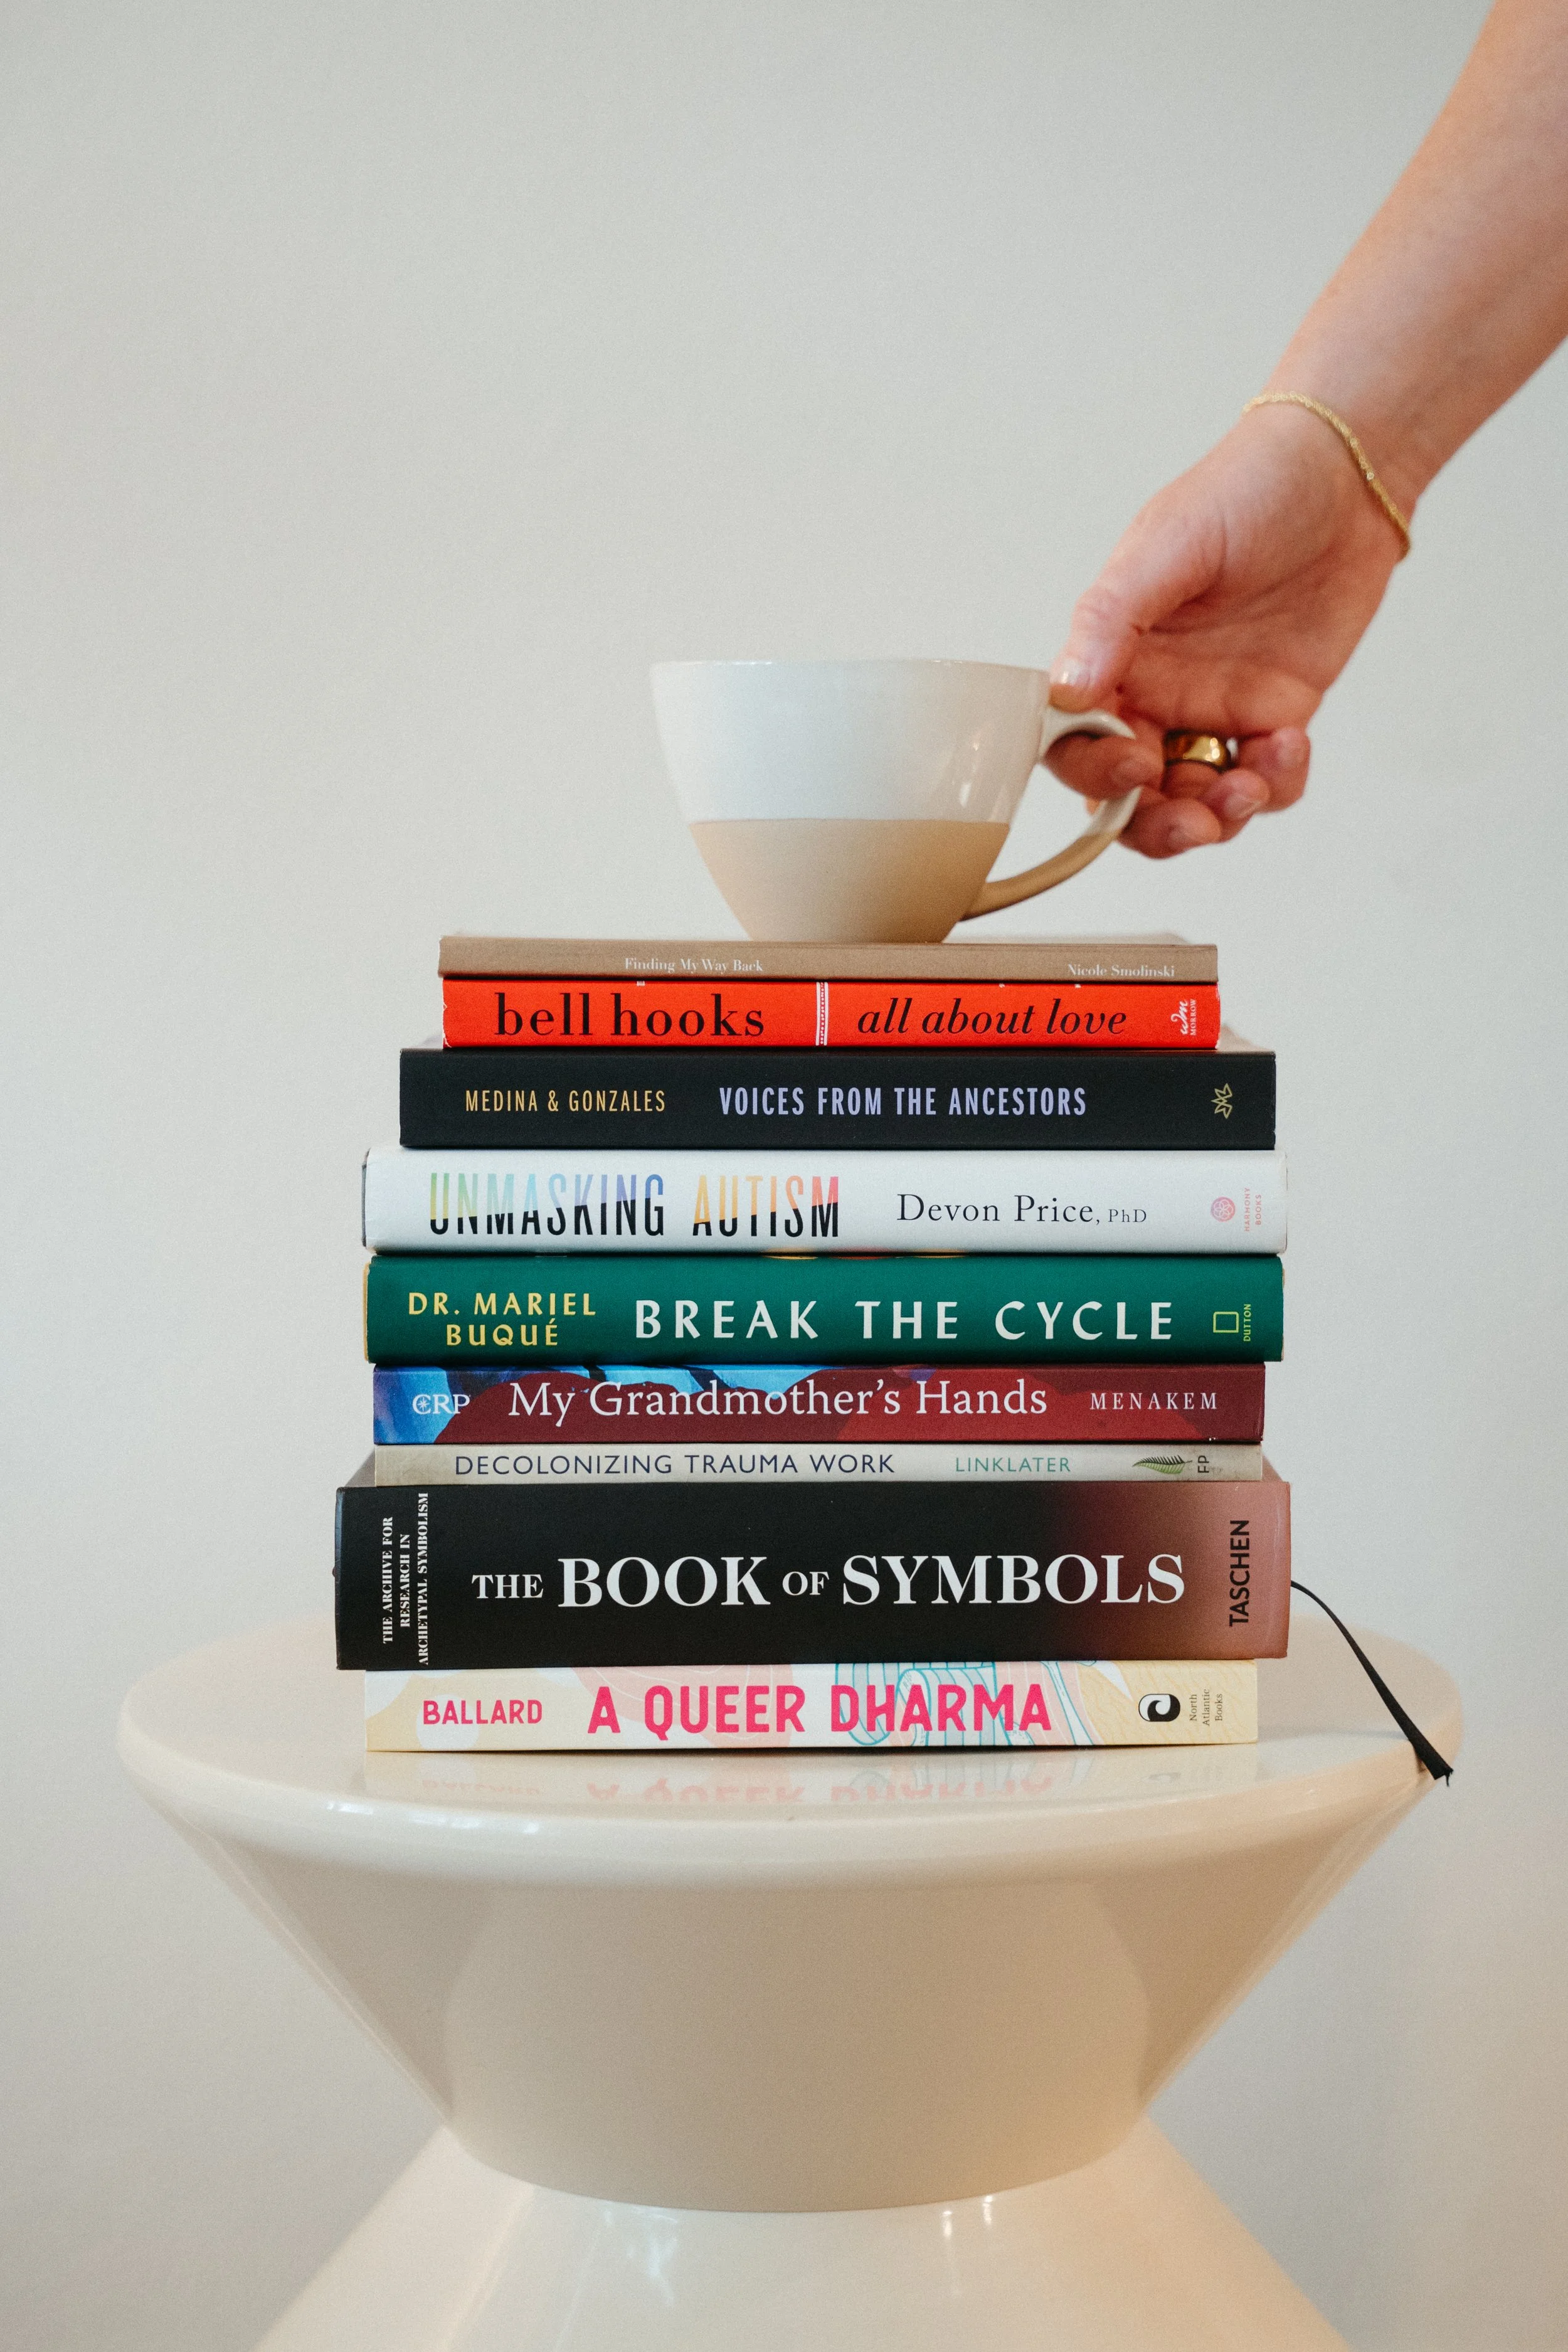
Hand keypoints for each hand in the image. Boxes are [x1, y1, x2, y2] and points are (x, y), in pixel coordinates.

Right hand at [1045, 400, 1409, 855]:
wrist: (1344, 477)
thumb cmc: (1245, 491)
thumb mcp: (1166, 547)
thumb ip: (1110, 620)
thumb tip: (1066, 693)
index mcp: (1113, 659)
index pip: (1079, 743)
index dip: (1099, 774)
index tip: (1139, 763)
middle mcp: (1156, 696)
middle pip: (1133, 797)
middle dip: (1160, 826)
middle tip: (1198, 823)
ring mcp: (1215, 711)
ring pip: (1197, 802)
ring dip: (1220, 814)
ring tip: (1251, 784)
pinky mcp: (1273, 716)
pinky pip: (1264, 781)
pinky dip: (1276, 784)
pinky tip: (1290, 743)